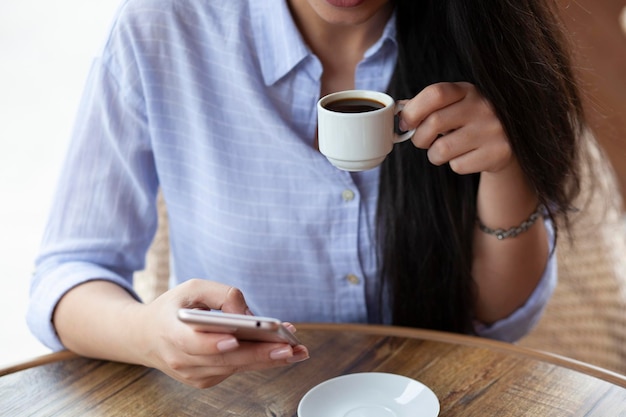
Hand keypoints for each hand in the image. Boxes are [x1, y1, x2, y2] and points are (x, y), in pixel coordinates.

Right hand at [135, 279, 308, 387]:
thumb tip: (247, 313)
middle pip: (224, 360)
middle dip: (259, 354)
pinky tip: (280, 350)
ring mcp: (193, 374)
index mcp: (170, 333)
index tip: (234, 339)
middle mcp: (181, 360)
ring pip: (235, 368)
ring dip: (267, 358)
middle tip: (288, 348)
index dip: (213, 344)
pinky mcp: (206, 380)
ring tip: (296, 350)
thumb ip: (220, 294)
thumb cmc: (173, 308)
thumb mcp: (192, 288)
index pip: (192, 343)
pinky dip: (258, 359)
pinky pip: (235, 369)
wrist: (147, 337)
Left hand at [398, 82, 513, 174]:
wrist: (510, 141)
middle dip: (419, 138)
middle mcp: (484, 106)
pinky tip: (467, 156)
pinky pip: (458, 165)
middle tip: (423, 141)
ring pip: (442, 150)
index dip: (413, 110)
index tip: (406, 123)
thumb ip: (426, 106)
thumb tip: (398, 111)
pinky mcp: (498, 153)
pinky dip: (455, 165)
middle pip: (433, 123)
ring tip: (445, 150)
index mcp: (468, 90)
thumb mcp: (453, 106)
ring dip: (435, 155)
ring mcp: (494, 130)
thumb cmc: (469, 121)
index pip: (435, 94)